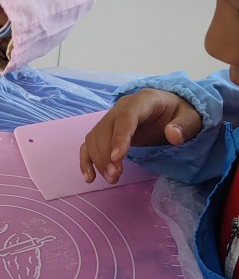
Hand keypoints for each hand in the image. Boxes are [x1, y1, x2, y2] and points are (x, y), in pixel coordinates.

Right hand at [79, 89, 202, 184]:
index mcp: (143, 100)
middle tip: (114, 176)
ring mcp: (111, 118)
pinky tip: (90, 177)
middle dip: (106, 154)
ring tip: (111, 179)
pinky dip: (87, 159)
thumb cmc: (181, 113)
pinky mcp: (107, 131)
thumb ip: (184, 126)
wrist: (171, 108)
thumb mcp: (191, 117)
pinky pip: (90, 143)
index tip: (117, 158)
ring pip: (94, 137)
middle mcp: (122, 107)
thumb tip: (172, 135)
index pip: (126, 117)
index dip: (119, 136)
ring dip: (98, 159)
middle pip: (105, 128)